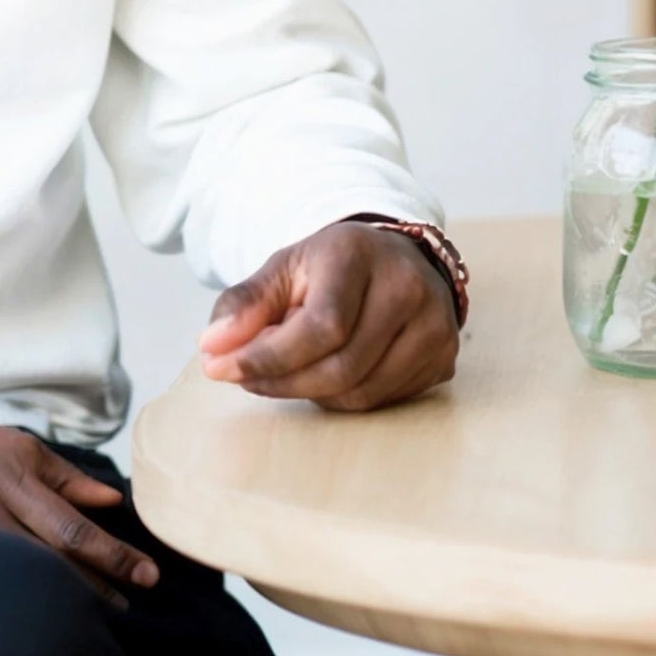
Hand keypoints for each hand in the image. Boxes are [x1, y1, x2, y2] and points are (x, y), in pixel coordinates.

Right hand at [0, 368, 158, 600]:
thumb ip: (54, 471)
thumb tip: (110, 498)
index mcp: (11, 460)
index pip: (74, 519)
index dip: (113, 553)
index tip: (146, 577)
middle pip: (58, 550)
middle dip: (100, 583)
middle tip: (131, 609)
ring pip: (27, 571)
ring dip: (66, 598)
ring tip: (96, 621)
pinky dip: (19, 596)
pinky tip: (36, 615)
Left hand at [197, 220, 458, 410]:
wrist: (396, 259)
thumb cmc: (331, 267)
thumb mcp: (283, 269)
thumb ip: (245, 304)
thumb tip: (211, 348)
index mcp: (359, 255)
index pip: (320, 325)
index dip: (269, 356)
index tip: (222, 369)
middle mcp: (407, 289)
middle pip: (341, 367)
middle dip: (281, 381)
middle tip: (243, 377)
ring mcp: (434, 326)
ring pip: (361, 392)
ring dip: (309, 392)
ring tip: (283, 370)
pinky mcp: (444, 358)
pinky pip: (383, 400)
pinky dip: (341, 397)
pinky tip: (322, 373)